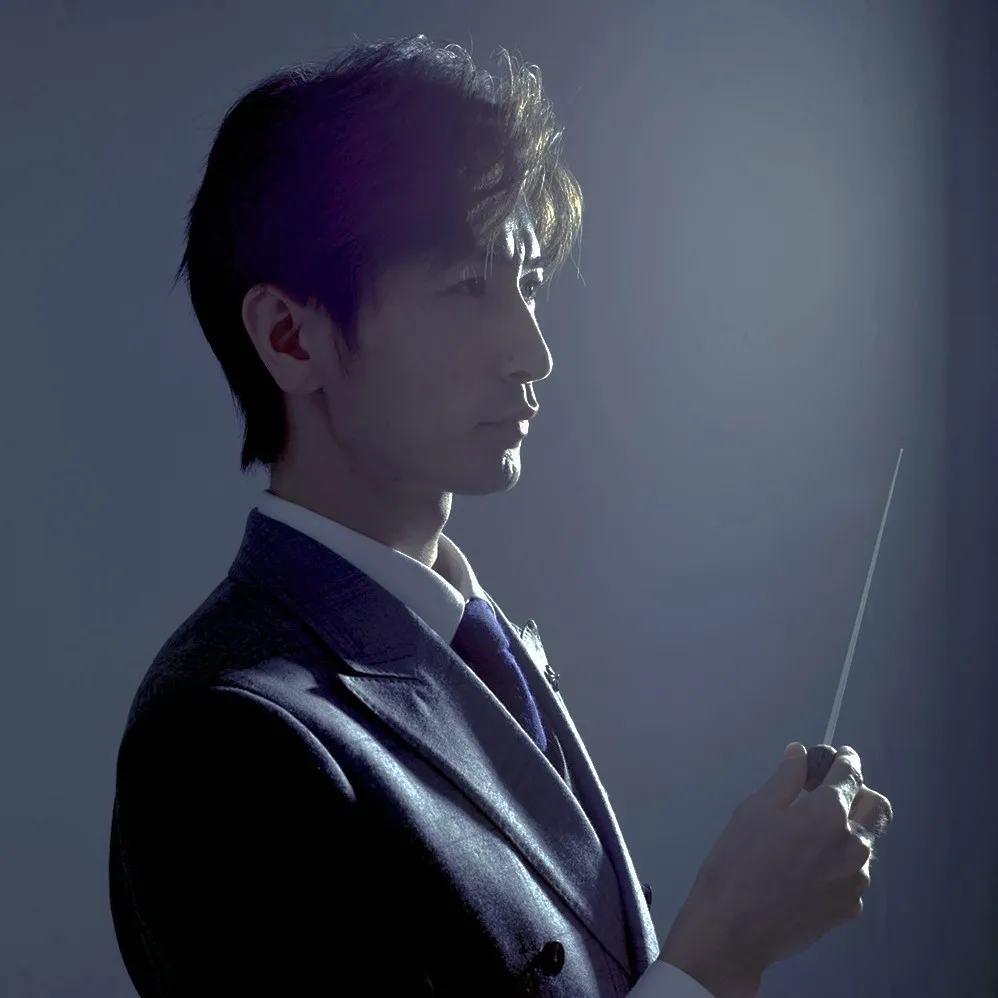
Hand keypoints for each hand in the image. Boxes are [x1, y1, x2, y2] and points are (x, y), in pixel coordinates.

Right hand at [659, 743, 892, 996]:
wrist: (736, 927)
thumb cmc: (738, 860)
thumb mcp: (755, 809)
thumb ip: (785, 778)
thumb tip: (800, 753)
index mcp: (829, 812)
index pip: (850, 774)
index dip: (845, 760)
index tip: (839, 757)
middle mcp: (853, 843)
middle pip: (877, 806)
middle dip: (859, 793)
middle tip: (829, 794)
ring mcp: (856, 879)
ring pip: (866, 842)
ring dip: (848, 830)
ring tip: (810, 838)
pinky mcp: (850, 907)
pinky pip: (853, 875)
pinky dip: (838, 864)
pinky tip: (807, 871)